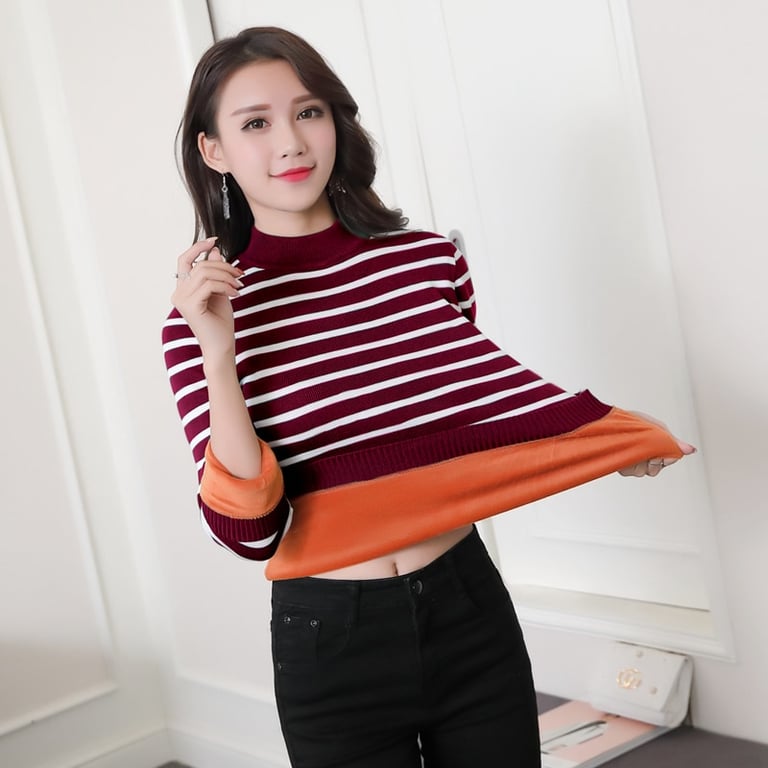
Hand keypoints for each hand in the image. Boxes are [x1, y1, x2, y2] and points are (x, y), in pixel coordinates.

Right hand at [171, 237, 243, 359]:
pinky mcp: (190, 306)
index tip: (214, 241)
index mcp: (182, 289)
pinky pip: (209, 285)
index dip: (197, 247)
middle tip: (240, 275)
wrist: (222, 346)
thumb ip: (215, 273)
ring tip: (239, 285)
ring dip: (226, 276)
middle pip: (199, 265)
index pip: (184, 260)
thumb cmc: (221, 322)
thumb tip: (215, 251)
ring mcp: (182, 300)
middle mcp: (178, 293)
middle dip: (223, 266)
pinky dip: (225, 286)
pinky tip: (235, 294)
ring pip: (204, 273)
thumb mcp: (220, 291)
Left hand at [617, 411, 696, 477]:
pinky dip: (626, 464)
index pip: (669, 459)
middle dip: (651, 462)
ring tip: (632, 450)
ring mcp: (633, 458)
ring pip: (642, 472)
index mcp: (657, 443)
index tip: (660, 452)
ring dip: (637, 462)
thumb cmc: (631, 421)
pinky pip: (628, 472)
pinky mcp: (622, 463)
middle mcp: (646, 452)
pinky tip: (623, 455)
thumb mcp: (656, 428)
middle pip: (655, 469)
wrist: (608, 423)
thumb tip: (691, 450)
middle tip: (645, 452)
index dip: (666, 458)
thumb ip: (673, 442)